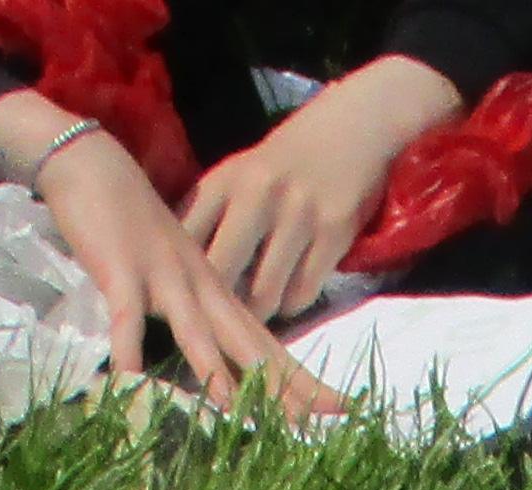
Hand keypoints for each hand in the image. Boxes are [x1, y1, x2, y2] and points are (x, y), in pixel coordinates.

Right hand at [19, 123, 351, 415]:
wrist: (96, 166)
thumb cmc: (137, 227)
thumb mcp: (181, 277)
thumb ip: (202, 320)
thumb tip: (221, 375)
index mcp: (219, 294)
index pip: (269, 345)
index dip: (304, 379)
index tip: (341, 410)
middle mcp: (203, 288)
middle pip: (250, 345)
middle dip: (286, 385)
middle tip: (326, 418)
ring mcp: (164, 278)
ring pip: (196, 332)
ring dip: (214, 372)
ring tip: (237, 413)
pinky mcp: (122, 271)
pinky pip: (127, 317)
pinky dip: (128, 347)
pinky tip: (130, 379)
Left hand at [184, 56, 460, 317]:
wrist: (353, 128)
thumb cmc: (285, 161)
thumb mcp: (237, 175)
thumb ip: (206, 216)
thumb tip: (179, 271)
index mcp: (224, 181)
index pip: (186, 240)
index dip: (178, 275)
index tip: (183, 296)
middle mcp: (257, 195)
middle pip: (221, 274)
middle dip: (217, 306)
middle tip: (219, 320)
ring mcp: (298, 215)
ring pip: (264, 294)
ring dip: (258, 311)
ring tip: (256, 308)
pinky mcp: (334, 233)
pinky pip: (302, 293)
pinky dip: (291, 303)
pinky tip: (288, 293)